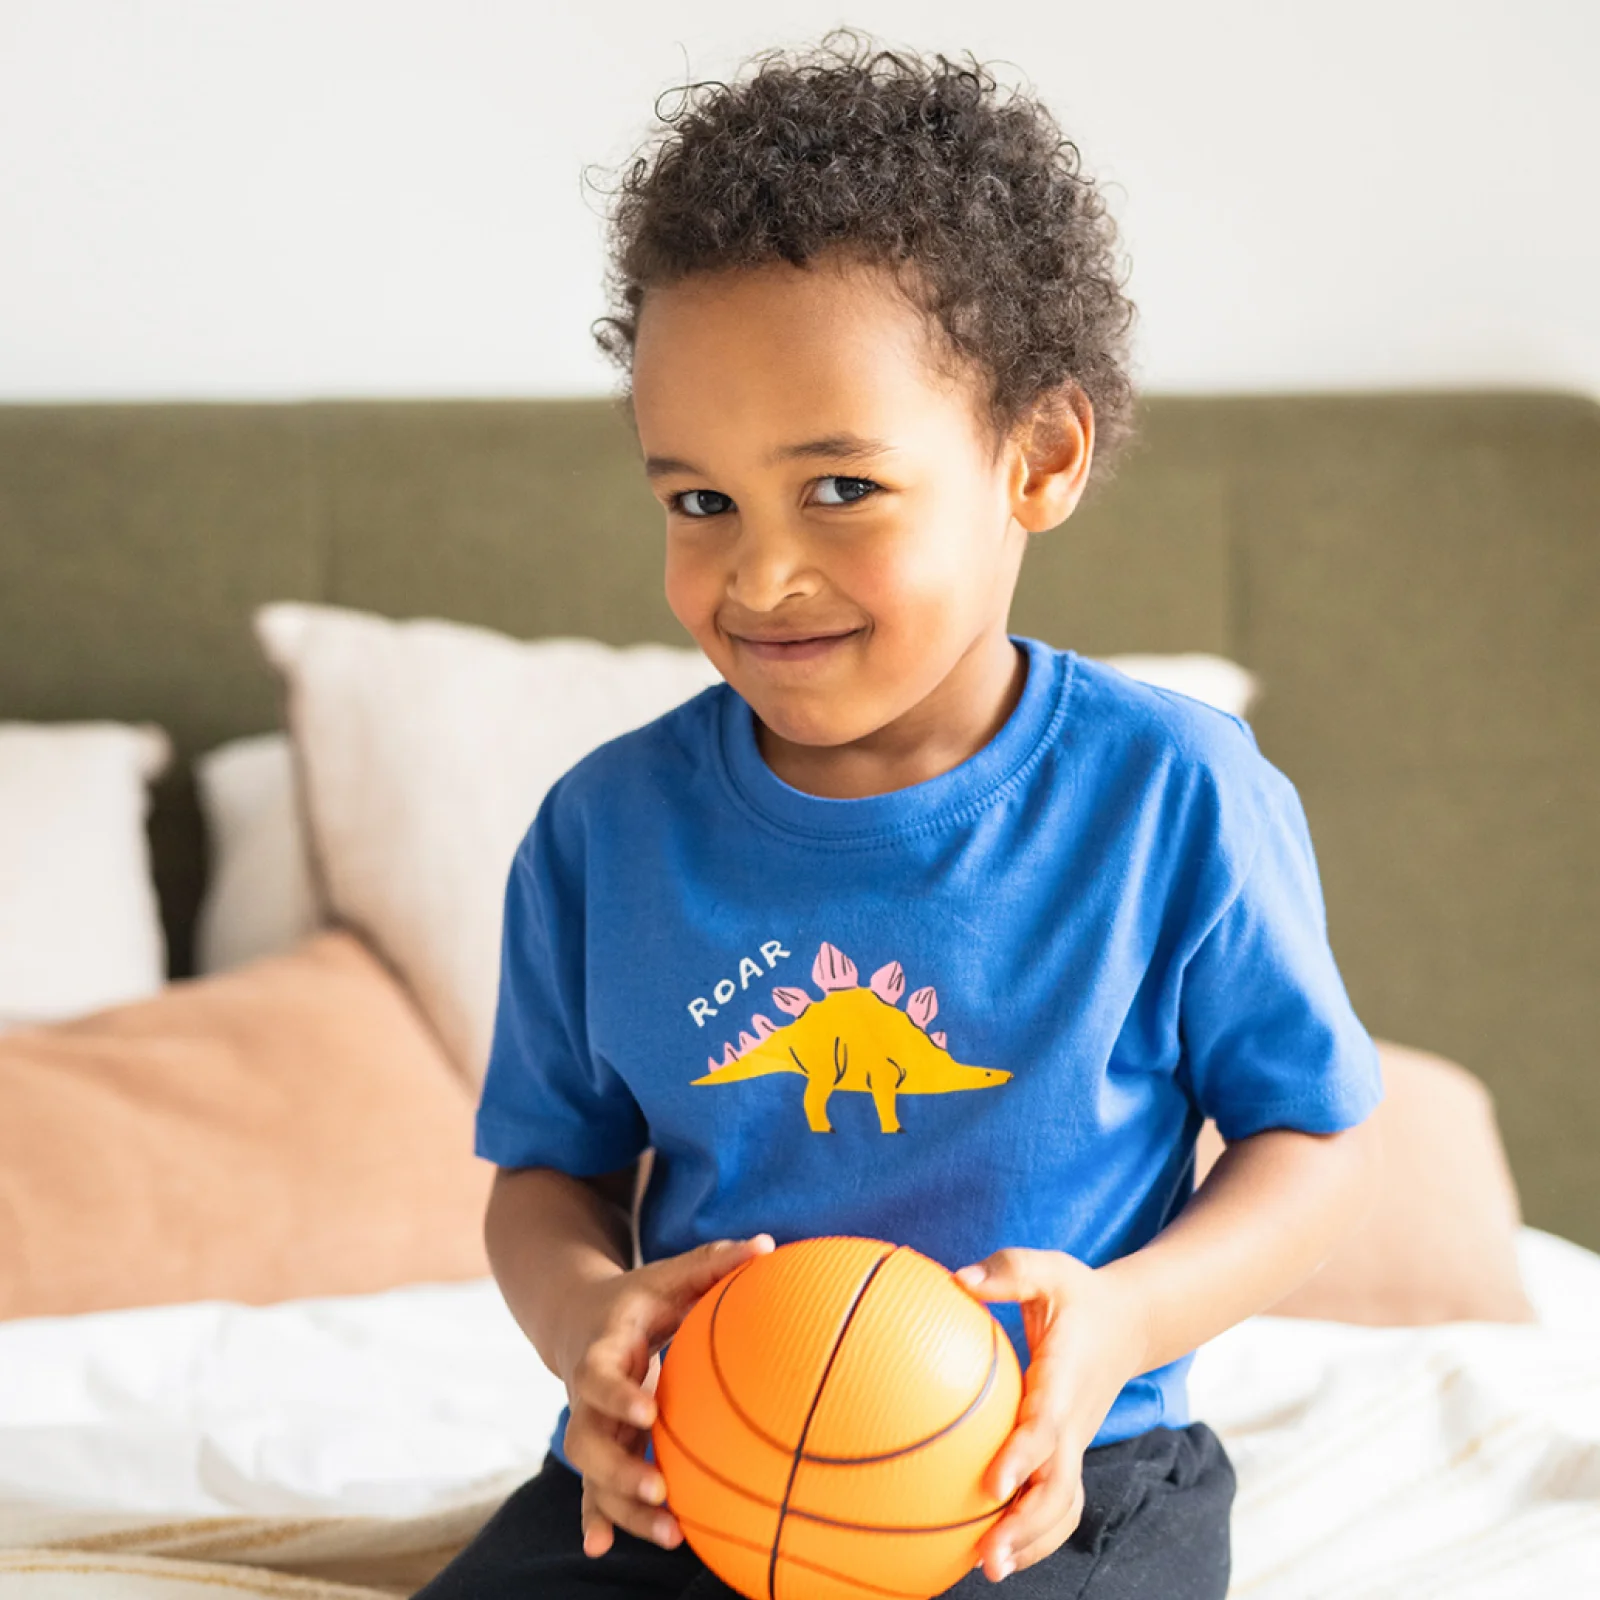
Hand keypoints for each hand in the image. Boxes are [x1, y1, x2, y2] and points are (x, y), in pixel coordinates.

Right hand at [559, 1233, 774, 1557]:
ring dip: (623, 1508)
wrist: (580, 1316)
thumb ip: (714, 1261)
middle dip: (618, 1470)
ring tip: (671, 1535)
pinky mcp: (599, 1447)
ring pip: (592, 1477)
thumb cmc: (638, 1298)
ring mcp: (590, 1425)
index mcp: (601, 1349)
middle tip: (660, 1488)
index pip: (599, 1375)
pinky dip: (599, 1519)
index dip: (618, 1394)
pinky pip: (594, 1490)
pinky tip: (604, 1552)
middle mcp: (585, 1394)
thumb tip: (768, 1245)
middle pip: (585, 1439)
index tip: (650, 1411)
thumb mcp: (668, 1275)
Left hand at [954, 1248, 1146, 1582]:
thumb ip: (1009, 1270)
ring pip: (1062, 1507)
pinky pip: (1056, 1503)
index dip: (1021, 1459)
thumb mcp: (1049, 1269)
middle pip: (1058, 1490)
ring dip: (1030, 1542)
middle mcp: (1074, 1423)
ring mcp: (1074, 1444)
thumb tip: (957, 1279)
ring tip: (986, 1567)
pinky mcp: (1068, 1454)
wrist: (1130, 1323)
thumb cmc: (1078, 1294)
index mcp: (1066, 1382)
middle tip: (986, 1558)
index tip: (991, 1487)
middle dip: (1026, 1528)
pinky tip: (992, 1547)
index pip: (1046, 1429)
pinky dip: (1033, 1532)